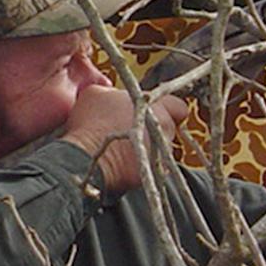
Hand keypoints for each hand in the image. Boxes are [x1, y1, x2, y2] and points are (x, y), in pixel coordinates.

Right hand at [61, 86, 188, 194]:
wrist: (86, 158)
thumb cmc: (92, 123)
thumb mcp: (96, 93)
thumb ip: (112, 91)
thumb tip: (112, 94)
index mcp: (156, 107)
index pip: (178, 106)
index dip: (169, 108)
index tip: (158, 110)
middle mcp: (164, 130)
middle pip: (168, 128)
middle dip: (154, 128)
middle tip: (134, 128)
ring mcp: (160, 154)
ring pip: (160, 149)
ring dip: (147, 147)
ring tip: (125, 147)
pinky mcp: (151, 174)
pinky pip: (149, 168)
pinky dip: (139, 165)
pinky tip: (121, 163)